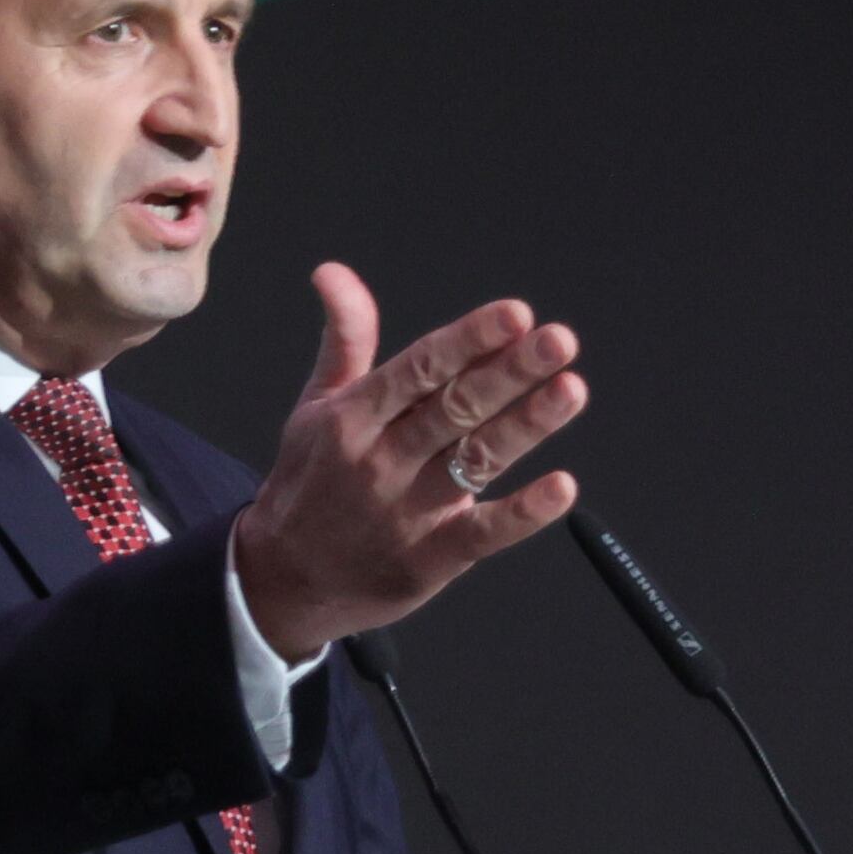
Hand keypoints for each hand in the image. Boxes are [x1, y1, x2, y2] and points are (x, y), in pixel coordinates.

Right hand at [230, 262, 586, 658]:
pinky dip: (523, 514)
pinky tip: (562, 488)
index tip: (515, 314)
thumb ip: (344, 340)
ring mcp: (408, 511)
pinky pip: (483, 534)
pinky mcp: (430, 559)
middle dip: (510, 372)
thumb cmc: (308, 483)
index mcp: (355, 417)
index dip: (469, 340)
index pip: (419, 369)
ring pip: (476, 458)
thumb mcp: (315, 407)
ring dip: (527, 424)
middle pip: (456, 407)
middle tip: (558, 340)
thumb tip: (334, 272)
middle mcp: (382, 459)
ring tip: (571, 390)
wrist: (281, 581)